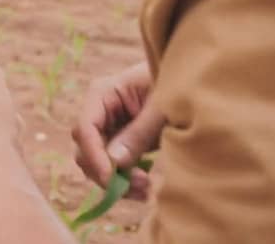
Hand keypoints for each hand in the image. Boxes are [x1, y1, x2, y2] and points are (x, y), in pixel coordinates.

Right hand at [70, 61, 163, 199]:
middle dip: (108, 173)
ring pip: (95, 163)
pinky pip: (111, 167)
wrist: (189, 83)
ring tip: (145, 190)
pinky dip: (123, 181)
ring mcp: (106, 128)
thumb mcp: (161, 108)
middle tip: (141, 185)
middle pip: (85, 150)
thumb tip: (115, 161)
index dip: (94, 156)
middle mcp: (98, 112)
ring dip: (115, 182)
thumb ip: (139, 132)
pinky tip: (143, 187)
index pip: (85, 128)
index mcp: (102, 93)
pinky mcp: (118, 142)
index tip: (112, 178)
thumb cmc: (175, 85)